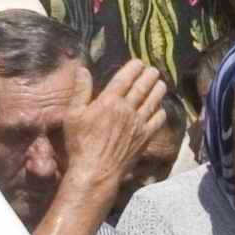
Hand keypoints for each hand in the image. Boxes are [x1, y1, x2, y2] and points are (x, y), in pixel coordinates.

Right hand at [60, 59, 171, 201]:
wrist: (96, 171)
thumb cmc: (80, 144)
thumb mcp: (73, 115)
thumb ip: (80, 91)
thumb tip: (82, 69)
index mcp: (109, 102)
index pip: (125, 78)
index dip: (133, 68)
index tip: (139, 62)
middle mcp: (127, 110)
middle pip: (143, 87)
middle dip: (149, 76)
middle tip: (153, 70)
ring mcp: (138, 124)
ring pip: (153, 101)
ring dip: (158, 90)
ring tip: (161, 84)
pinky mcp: (145, 138)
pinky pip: (158, 121)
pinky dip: (161, 111)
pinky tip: (161, 109)